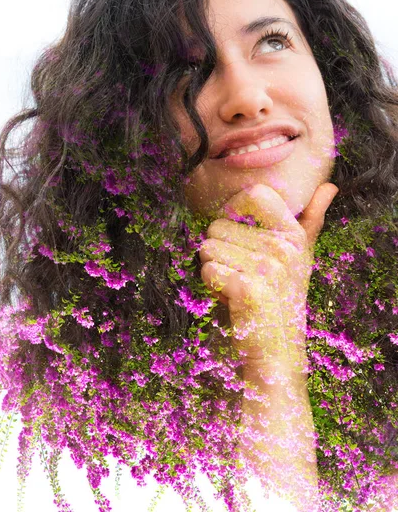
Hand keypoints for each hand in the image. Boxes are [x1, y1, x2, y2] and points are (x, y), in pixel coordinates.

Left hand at [199, 182, 338, 364]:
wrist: (277, 350)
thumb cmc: (282, 297)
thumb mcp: (301, 256)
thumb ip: (312, 219)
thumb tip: (330, 187)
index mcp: (294, 233)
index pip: (254, 193)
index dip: (234, 209)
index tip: (238, 231)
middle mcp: (284, 247)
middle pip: (218, 224)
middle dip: (221, 250)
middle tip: (243, 273)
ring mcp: (268, 268)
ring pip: (207, 247)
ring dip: (215, 268)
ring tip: (237, 285)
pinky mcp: (248, 288)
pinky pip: (207, 269)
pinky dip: (211, 285)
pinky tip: (231, 298)